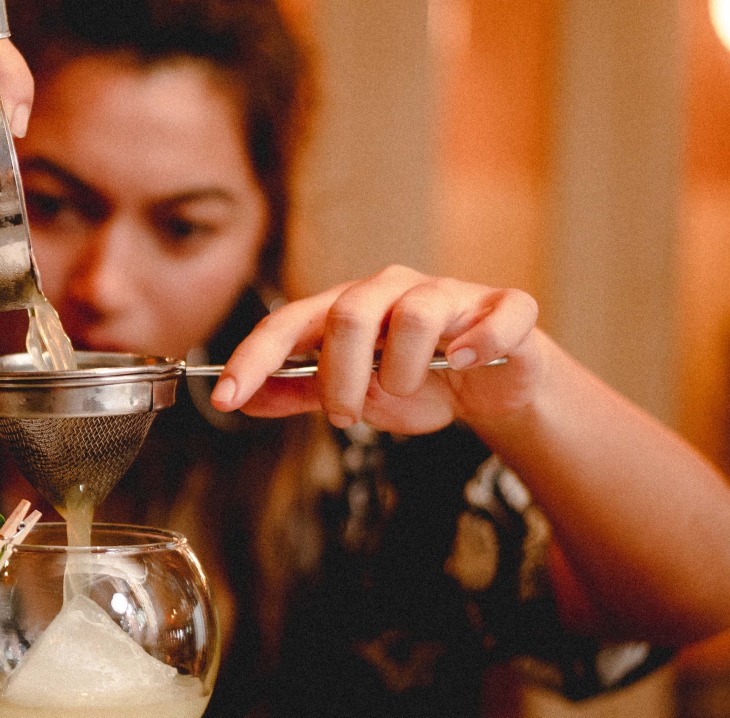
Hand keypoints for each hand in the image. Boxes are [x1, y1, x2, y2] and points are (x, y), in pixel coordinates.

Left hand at [209, 265, 541, 432]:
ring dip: (404, 368)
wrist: (489, 387)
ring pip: (416, 313)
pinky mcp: (504, 309)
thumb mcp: (351, 394)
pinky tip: (465, 362)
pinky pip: (497, 316)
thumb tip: (241, 399)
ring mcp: (449, 296)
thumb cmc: (414, 382)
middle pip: (349, 315)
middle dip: (338, 376)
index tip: (225, 398)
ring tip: (406, 391)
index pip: (287, 323)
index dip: (254, 359)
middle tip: (345, 416)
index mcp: (346, 308)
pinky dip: (480, 342)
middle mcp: (392, 291)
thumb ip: (297, 392)